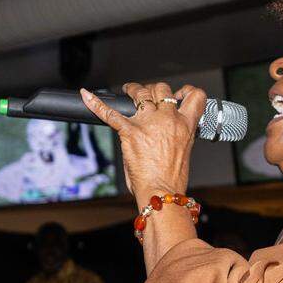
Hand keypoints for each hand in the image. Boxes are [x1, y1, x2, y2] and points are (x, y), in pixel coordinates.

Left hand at [80, 83, 207, 205]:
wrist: (161, 192)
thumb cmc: (171, 179)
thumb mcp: (183, 151)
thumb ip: (175, 134)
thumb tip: (163, 130)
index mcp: (186, 126)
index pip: (194, 97)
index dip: (185, 91)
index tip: (177, 94)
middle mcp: (168, 120)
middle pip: (161, 90)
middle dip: (153, 89)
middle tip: (146, 94)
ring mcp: (148, 124)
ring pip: (140, 94)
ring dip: (134, 89)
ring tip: (128, 90)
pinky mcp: (130, 132)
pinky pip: (109, 113)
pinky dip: (96, 103)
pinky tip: (88, 97)